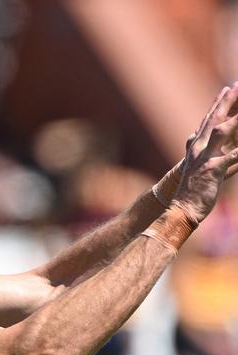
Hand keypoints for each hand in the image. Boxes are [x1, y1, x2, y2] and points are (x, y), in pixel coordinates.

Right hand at [174, 83, 237, 221]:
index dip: (218, 104)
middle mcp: (198, 149)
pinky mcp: (212, 170)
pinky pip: (232, 157)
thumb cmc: (193, 190)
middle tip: (236, 86)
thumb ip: (217, 155)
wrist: (182, 208)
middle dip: (226, 102)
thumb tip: (224, 149)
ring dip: (236, 119)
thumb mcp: (201, 169)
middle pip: (214, 120)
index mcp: (195, 147)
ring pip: (222, 132)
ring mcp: (204, 159)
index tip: (227, 89)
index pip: (208, 120)